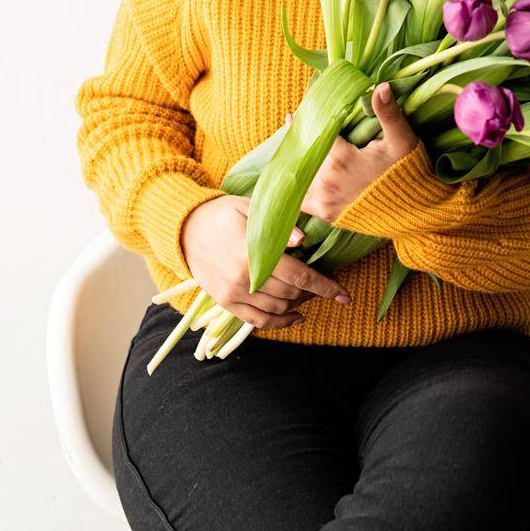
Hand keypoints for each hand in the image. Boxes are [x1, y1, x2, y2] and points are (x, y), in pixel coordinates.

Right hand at [180, 196, 351, 329]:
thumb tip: (303, 241)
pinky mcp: (226, 302)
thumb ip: (277, 224)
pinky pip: (257, 321)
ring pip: (277, 310)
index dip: (325, 286)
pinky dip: (279, 323)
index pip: (298, 275)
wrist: (185, 229)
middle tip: (326, 285)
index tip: (345, 294)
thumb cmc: (221, 213)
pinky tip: (295, 317)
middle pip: (290, 294)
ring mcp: (233, 294)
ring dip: (299, 306)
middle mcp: (244, 278)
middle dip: (314, 292)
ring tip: (309, 295)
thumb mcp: (249, 207)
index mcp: (252, 253)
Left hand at [294, 82, 419, 222]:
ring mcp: (325, 201)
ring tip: (292, 148)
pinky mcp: (327, 214)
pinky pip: (300, 201)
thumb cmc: (407, 171)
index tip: (292, 115)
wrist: (413, 211)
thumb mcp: (401, 140)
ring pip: (297, 177)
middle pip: (303, 156)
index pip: (314, 136)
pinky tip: (294, 174)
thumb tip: (381, 86)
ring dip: (294, 162)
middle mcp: (327, 182)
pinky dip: (296, 187)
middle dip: (298, 142)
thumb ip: (388, 114)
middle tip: (293, 127)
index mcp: (341, 160)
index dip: (305, 124)